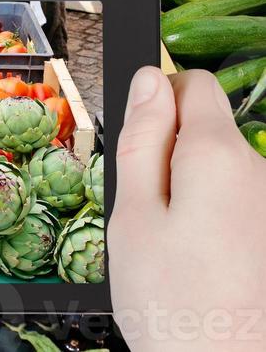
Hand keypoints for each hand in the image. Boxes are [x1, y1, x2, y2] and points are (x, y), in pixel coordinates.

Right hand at [109, 67, 265, 350]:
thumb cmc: (175, 308)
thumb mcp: (134, 217)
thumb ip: (142, 140)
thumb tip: (149, 78)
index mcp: (217, 155)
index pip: (194, 83)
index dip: (160, 103)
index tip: (142, 148)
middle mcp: (259, 171)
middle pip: (210, 131)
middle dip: (175, 155)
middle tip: (151, 216)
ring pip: (223, 174)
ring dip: (197, 196)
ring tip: (178, 255)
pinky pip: (241, 208)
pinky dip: (219, 226)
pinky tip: (205, 271)